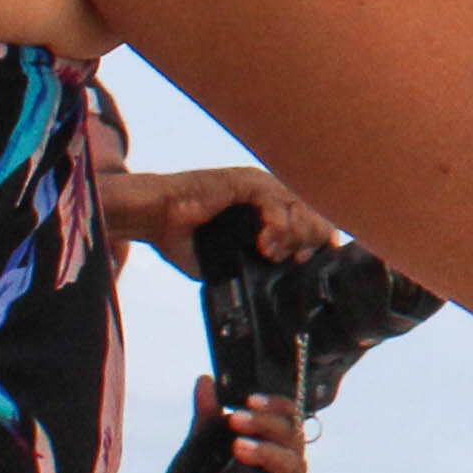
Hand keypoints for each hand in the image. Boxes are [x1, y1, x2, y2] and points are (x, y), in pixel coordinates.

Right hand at [100, 163, 336, 269]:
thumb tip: (275, 291)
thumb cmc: (185, 238)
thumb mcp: (226, 261)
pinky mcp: (245, 182)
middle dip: (310, 239)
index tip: (315, 260)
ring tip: (270, 254)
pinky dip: (275, 225)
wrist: (153, 218)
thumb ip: (252, 268)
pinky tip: (263, 244)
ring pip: (299, 206)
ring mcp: (260, 185)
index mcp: (270, 210)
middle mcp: (270, 194)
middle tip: (294, 260)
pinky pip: (274, 202)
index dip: (320, 240)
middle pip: (314, 212)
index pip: (312, 220)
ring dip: (292, 234)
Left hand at [176, 389, 307, 472]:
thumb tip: (205, 380)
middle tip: (234, 418)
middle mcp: (288, 467)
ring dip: (266, 453)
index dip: (275, 405)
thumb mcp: (204, 446)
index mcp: (279, 445)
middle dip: (266, 425)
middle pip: (294, 438)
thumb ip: (208, 416)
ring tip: (237, 447)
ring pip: (292, 467)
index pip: (290, 417)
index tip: (247, 399)